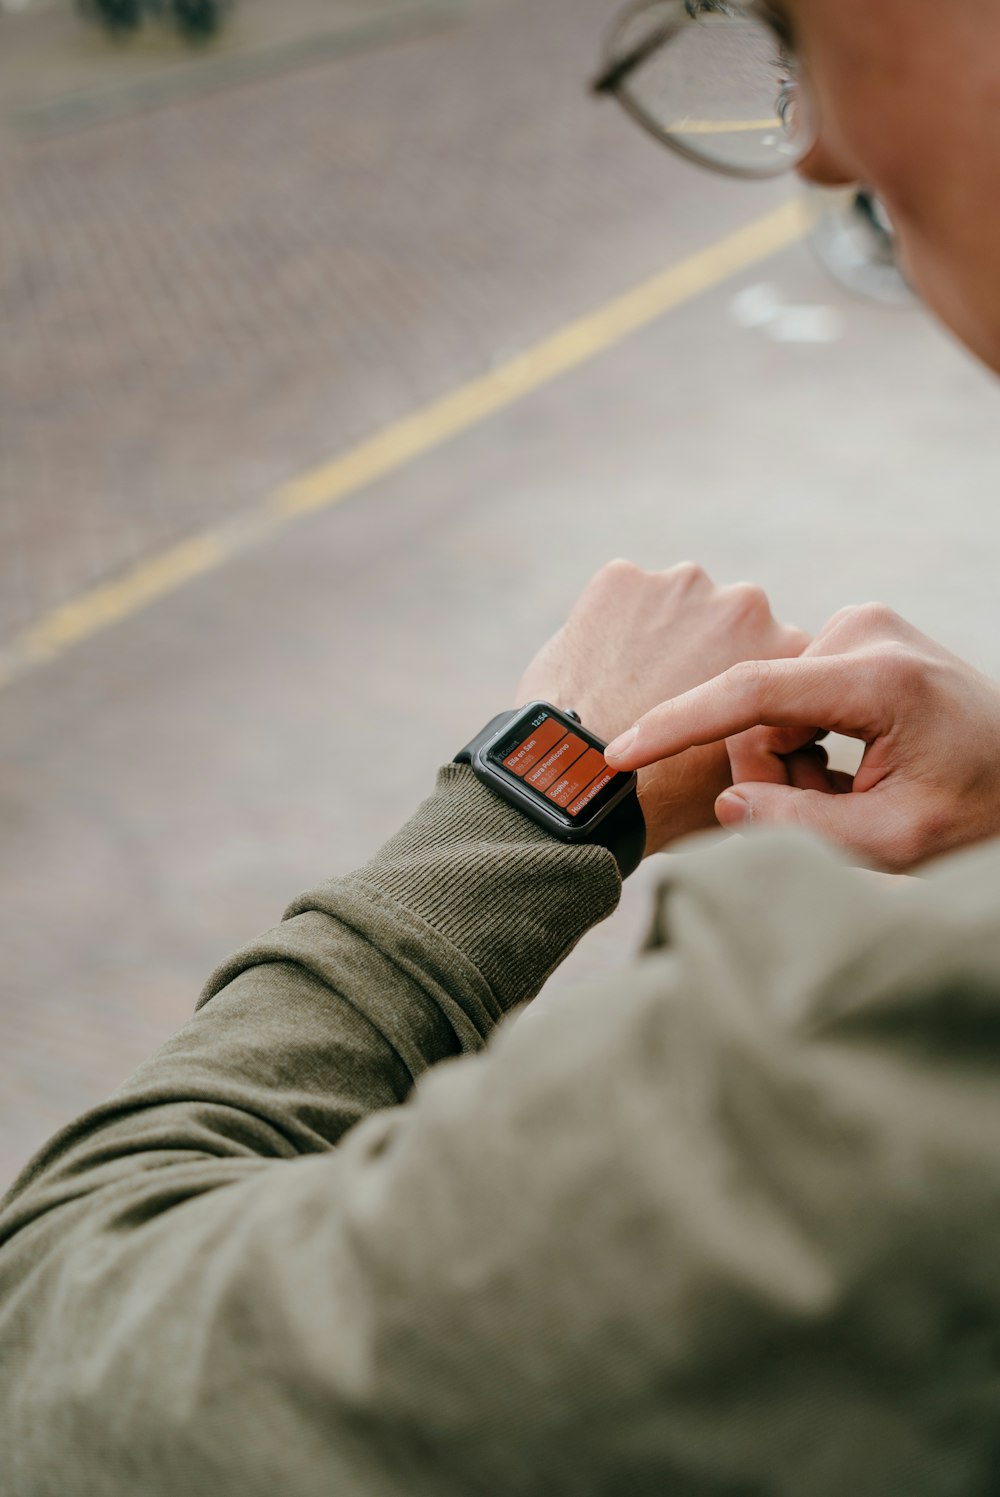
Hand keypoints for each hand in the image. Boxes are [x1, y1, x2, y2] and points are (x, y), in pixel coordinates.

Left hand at [515, 560, 809, 854]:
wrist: (586, 785)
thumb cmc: (671, 798)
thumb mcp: (752, 777)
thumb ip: (773, 736)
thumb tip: (773, 736)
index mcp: (790, 650)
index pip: (775, 654)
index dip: (744, 685)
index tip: (718, 711)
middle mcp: (745, 604)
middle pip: (727, 621)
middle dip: (706, 650)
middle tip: (671, 699)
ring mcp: (681, 585)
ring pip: (673, 605)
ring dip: (662, 635)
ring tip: (631, 690)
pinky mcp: (622, 578)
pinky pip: (620, 598)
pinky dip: (610, 626)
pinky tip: (597, 671)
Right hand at [604, 602, 999, 871]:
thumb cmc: (979, 813)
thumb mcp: (895, 844)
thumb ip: (801, 828)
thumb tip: (725, 801)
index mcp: (881, 678)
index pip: (751, 693)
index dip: (677, 725)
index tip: (618, 754)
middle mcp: (865, 632)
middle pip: (756, 710)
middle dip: (770, 774)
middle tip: (828, 816)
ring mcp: (861, 626)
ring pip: (768, 708)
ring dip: (789, 764)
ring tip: (849, 794)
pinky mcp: (857, 635)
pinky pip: (790, 695)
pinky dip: (804, 743)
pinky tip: (849, 768)